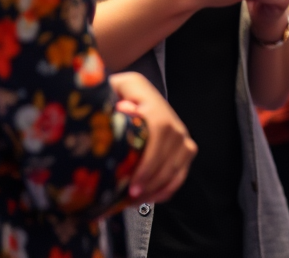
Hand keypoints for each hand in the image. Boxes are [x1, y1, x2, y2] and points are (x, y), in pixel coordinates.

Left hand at [109, 72, 196, 203]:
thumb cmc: (111, 94)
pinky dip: (168, 187)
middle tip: (131, 198)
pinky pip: (182, 169)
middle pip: (172, 150)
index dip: (150, 160)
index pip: (160, 130)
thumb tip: (110, 120)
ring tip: (137, 201)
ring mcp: (179, 130)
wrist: (125, 93)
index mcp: (150, 99)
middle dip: (153, 179)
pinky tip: (150, 198)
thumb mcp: (107, 88)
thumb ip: (106, 99)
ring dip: (160, 186)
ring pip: (180, 161)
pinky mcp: (182, 144)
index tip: (133, 184)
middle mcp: (170, 114)